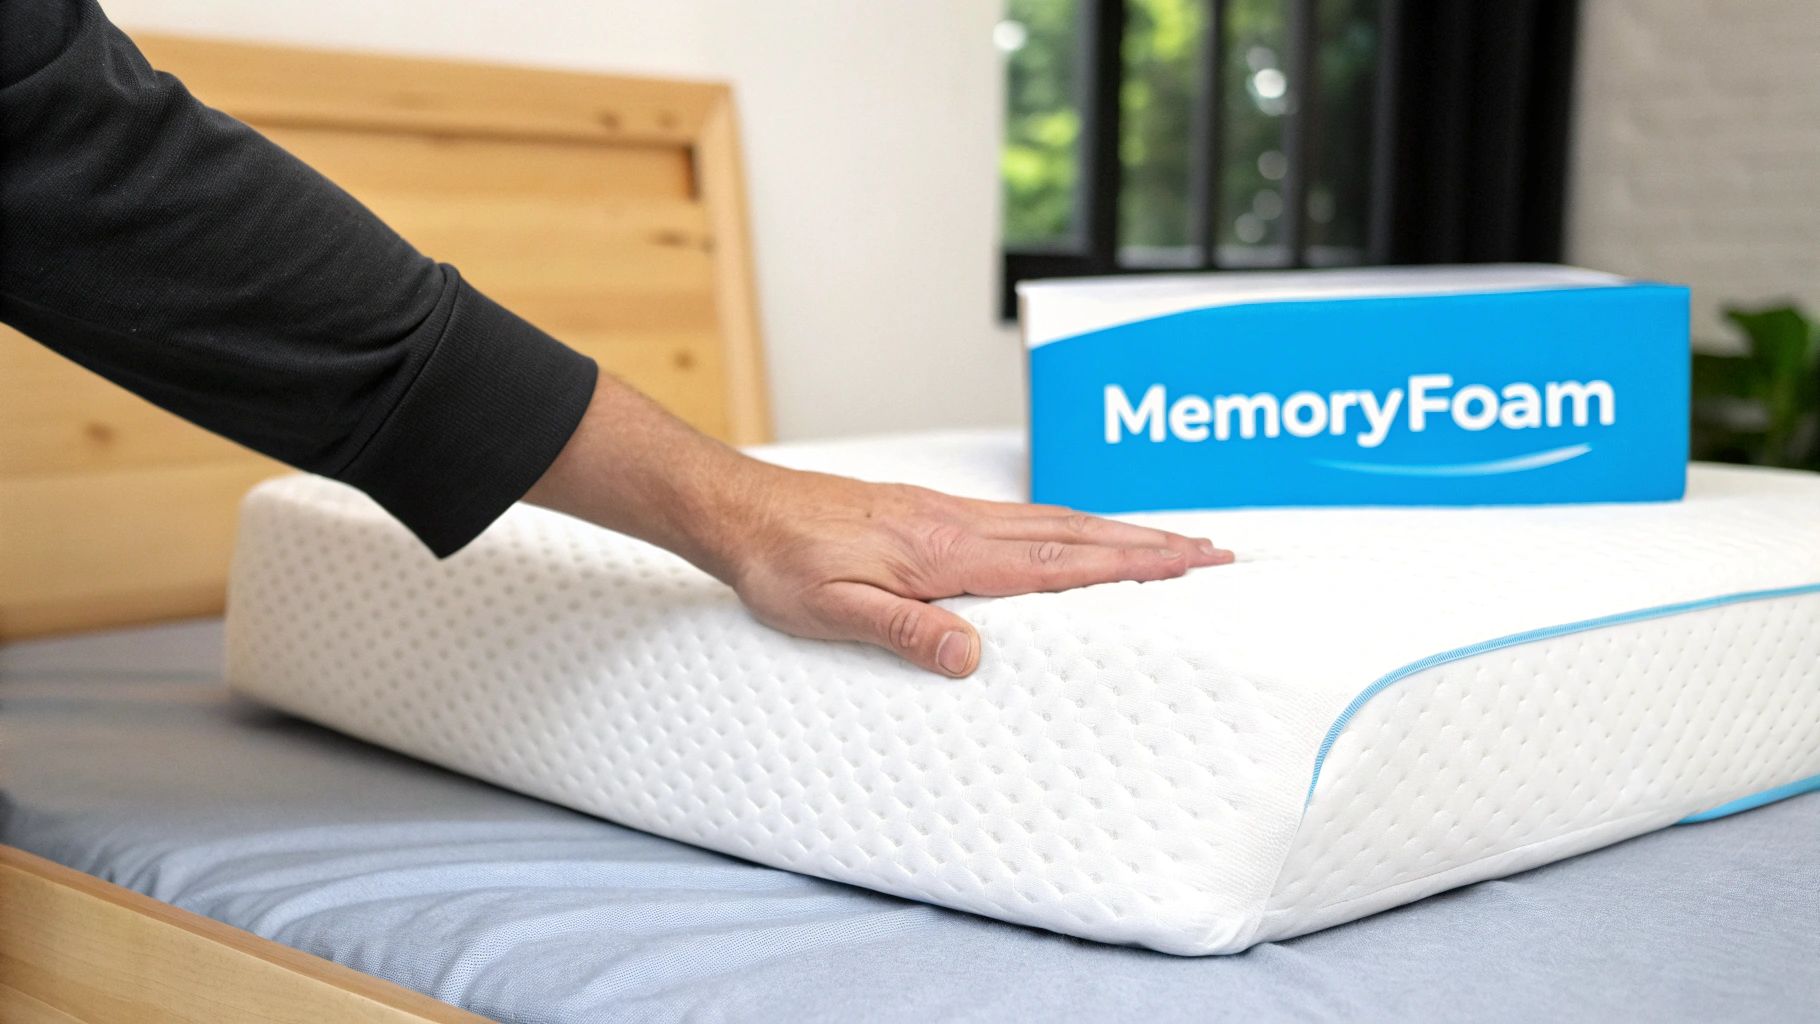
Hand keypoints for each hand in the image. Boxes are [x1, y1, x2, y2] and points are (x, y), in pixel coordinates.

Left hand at [721, 466, 1231, 675]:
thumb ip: (905, 630)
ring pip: (1051, 521)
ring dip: (1114, 531)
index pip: (1060, 562)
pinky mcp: (927, 512)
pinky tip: (1072, 536)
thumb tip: (973, 656)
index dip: (1130, 564)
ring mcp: (945, 513)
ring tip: (1165, 542)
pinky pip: (1019, 519)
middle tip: (1212, 550)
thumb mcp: (833, 612)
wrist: (740, 510)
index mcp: (946, 552)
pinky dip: (1067, 526)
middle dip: (1147, 542)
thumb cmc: (781, 564)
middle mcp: (957, 525)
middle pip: (1074, 532)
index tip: (1191, 560)